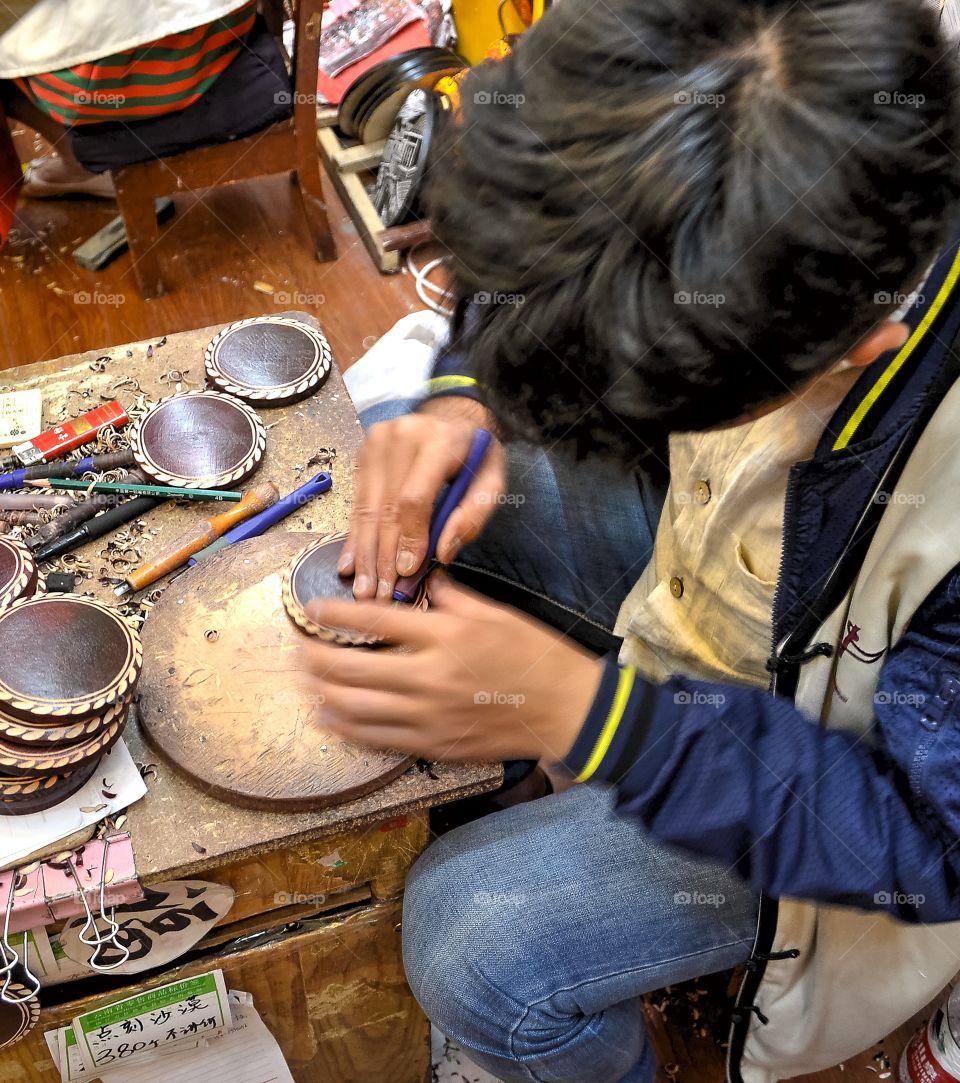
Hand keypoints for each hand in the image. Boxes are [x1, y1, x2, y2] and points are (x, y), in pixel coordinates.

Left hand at [299, 576, 602, 762]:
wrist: (566, 710)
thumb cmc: (535, 656)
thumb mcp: (495, 613)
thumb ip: (451, 598)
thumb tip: (421, 581)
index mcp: (445, 636)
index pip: (375, 622)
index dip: (336, 615)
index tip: (313, 609)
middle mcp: (429, 677)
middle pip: (352, 669)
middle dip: (315, 658)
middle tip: (296, 649)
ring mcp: (428, 716)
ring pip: (355, 708)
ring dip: (322, 694)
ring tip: (304, 682)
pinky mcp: (433, 745)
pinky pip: (377, 738)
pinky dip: (346, 727)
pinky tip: (329, 717)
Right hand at [341, 399, 506, 600]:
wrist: (454, 414)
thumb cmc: (475, 453)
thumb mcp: (492, 480)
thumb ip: (474, 515)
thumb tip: (443, 553)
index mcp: (439, 441)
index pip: (414, 498)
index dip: (409, 538)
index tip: (407, 572)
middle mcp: (402, 437)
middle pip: (386, 508)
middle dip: (383, 556)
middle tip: (380, 594)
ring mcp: (377, 442)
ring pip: (366, 508)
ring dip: (365, 553)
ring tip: (363, 588)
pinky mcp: (363, 452)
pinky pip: (357, 502)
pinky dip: (355, 537)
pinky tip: (351, 564)